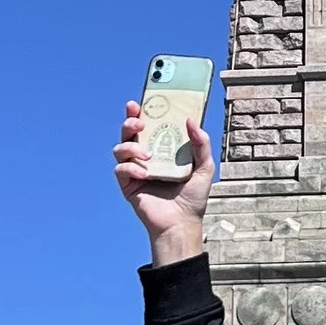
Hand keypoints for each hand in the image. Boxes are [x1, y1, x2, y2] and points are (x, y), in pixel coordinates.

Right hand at [114, 102, 214, 263]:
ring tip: (147, 154)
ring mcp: (135, 170)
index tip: (141, 101)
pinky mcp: (127, 185)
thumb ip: (201, 143)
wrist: (182, 223)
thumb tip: (190, 120)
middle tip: (138, 120)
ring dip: (131, 145)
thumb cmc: (193, 197)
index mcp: (163, 149)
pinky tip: (144, 173)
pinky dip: (131, 168)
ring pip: (120, 147)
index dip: (142, 111)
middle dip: (130, 121)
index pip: (150, 125)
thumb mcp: (204, 166)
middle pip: (130, 132)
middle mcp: (146, 157)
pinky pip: (120, 169)